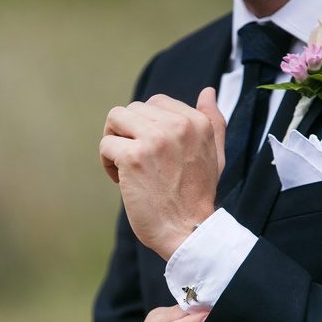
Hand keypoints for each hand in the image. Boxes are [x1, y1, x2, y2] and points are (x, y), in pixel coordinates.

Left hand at [99, 87, 226, 259]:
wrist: (188, 230)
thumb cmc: (197, 196)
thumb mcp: (215, 154)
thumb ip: (212, 121)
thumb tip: (207, 91)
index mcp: (196, 122)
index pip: (156, 102)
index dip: (145, 126)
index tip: (150, 152)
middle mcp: (177, 125)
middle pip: (132, 109)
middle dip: (127, 133)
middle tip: (134, 161)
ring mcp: (154, 139)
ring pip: (115, 118)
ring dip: (114, 141)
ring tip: (124, 166)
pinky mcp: (133, 157)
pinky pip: (106, 144)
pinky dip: (107, 162)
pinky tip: (121, 180)